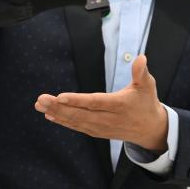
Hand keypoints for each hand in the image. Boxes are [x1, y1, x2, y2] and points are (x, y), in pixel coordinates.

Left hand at [35, 54, 168, 151]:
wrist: (150, 130)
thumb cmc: (146, 102)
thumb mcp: (148, 86)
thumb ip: (141, 72)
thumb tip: (141, 57)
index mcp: (120, 105)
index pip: (95, 102)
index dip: (77, 100)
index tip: (60, 96)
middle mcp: (108, 119)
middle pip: (81, 113)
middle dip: (58, 106)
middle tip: (41, 99)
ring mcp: (101, 127)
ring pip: (76, 121)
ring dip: (56, 113)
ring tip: (39, 105)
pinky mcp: (97, 132)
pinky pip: (78, 126)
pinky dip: (63, 121)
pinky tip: (49, 115)